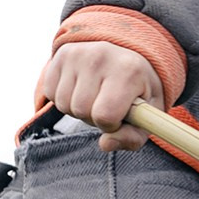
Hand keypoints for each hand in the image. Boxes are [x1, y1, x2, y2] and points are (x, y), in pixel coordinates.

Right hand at [37, 42, 163, 150]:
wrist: (127, 56)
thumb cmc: (139, 91)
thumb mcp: (146, 116)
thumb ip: (132, 137)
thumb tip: (105, 144)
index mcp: (129, 70)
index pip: (105, 115)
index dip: (111, 125)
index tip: (120, 115)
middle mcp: (101, 56)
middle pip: (81, 110)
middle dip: (93, 117)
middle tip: (106, 105)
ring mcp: (78, 53)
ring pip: (63, 103)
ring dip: (77, 109)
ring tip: (94, 97)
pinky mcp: (61, 54)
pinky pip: (51, 93)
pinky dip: (64, 98)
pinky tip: (81, 88)